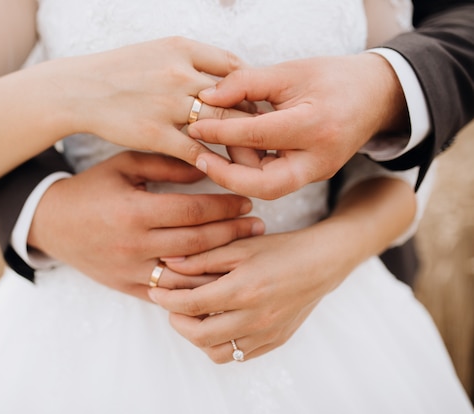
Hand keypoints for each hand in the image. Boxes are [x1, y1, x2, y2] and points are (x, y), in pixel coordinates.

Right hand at [28, 151, 264, 300]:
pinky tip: (217, 277)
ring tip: (246, 253)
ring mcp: (130, 270)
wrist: (51, 223)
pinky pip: (167, 293)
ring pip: (187, 276)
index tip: (247, 201)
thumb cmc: (91, 188)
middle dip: (232, 234)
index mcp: (134, 211)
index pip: (192, 212)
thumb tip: (207, 165)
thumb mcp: (123, 165)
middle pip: (196, 243)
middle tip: (258, 225)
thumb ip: (165, 162)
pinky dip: (194, 288)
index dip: (224, 207)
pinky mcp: (126, 287)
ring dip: (220, 265)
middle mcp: (134, 244)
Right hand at [55, 37, 252, 164]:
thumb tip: (227, 77)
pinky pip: (195, 150)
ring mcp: (167, 103)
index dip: (251, 88)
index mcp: (182, 48)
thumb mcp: (158, 51)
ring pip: (220, 124)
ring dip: (240, 141)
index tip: (258, 104)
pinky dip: (213, 160)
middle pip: (235, 96)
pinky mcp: (154, 133)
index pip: (234, 66)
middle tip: (268, 135)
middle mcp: (179, 72)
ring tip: (253, 156)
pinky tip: (221, 168)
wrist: (79, 89)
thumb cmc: (120, 71)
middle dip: (254, 117)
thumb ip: (193, 60)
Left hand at [148, 225, 355, 362]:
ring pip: (217, 352)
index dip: (166, 300)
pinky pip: (238, 355)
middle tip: (172, 307)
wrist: (321, 263)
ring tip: (194, 317)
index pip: (190, 305)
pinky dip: (220, 344)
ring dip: (197, 338)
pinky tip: (217, 324)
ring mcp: (266, 333)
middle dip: (177, 322)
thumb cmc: (280, 249)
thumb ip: (203, 257)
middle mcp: (255, 317)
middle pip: (199, 335)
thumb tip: (168, 263)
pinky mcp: (275, 341)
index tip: (156, 292)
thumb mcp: (240, 246)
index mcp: (243, 290)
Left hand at [188, 53, 407, 198]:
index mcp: (316, 126)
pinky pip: (275, 181)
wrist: (375, 96)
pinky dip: (253, 168)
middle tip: (200, 158)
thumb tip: (207, 97)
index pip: (258, 136)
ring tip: (225, 140)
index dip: (221, 132)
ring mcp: (318, 172)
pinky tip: (240, 148)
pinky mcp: (312, 177)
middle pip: (264, 184)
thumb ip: (246, 83)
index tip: (194, 126)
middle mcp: (320, 159)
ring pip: (267, 186)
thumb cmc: (333, 79)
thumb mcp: (289, 72)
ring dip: (239, 168)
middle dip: (226, 175)